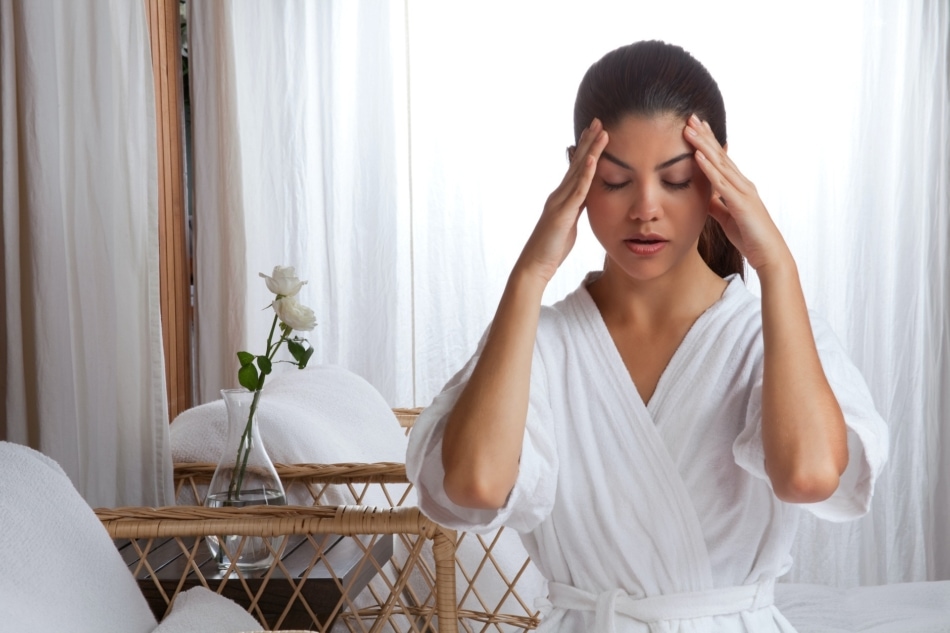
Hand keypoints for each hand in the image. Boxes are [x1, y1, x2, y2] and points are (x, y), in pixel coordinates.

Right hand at [517, 118, 608, 282]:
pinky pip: (577, 191)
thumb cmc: (551, 249)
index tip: (595, 132)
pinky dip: (585, 174)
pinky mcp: (562, 213)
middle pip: (576, 163)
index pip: (576, 169)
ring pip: (578, 172)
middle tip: (598, 121)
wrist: (534, 265)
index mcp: (562, 198)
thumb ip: (575, 210)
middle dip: (588, 141)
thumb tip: (583, 201)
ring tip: (601, 132)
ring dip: (590, 151)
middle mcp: (559, 195)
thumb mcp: (568, 225)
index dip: (586, 150)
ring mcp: (559, 202)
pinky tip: (593, 159)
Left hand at [683, 114, 790, 271]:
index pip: (721, 159)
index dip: (708, 142)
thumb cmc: (749, 236)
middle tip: (691, 117)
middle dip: (705, 136)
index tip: (695, 127)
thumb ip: (716, 204)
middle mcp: (742, 184)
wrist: (769, 255)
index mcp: (738, 187)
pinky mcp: (741, 204)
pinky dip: (709, 169)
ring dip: (704, 146)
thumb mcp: (726, 217)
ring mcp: (743, 192)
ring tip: (690, 129)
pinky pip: (721, 183)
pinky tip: (698, 156)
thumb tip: (703, 196)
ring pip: (720, 164)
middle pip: (720, 155)